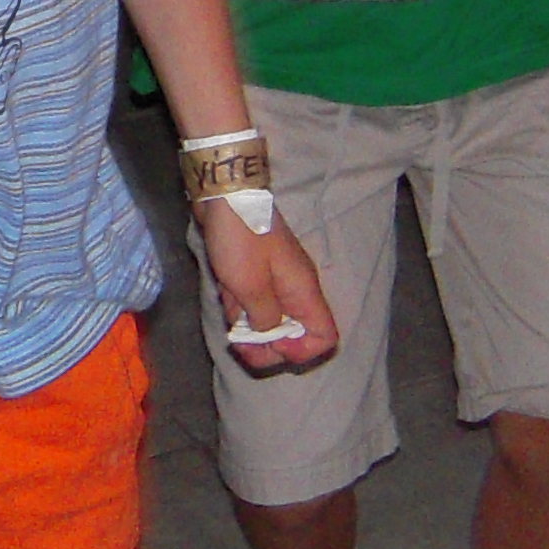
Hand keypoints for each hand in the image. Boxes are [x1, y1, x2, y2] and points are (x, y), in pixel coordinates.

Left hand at [197, 199, 337, 376]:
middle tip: (241, 343)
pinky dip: (238, 311)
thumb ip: (266, 320)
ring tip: (231, 319)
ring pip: (270, 324)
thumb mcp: (252, 287)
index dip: (300, 350)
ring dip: (249, 330)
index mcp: (303, 293)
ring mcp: (274, 284)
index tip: (272, 341)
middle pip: (295, 336)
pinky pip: (251, 306)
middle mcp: (294, 292)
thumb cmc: (241, 240)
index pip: (325, 337)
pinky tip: (225, 301)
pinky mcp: (253, 276)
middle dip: (268, 347)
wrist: (223, 197)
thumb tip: (271, 335)